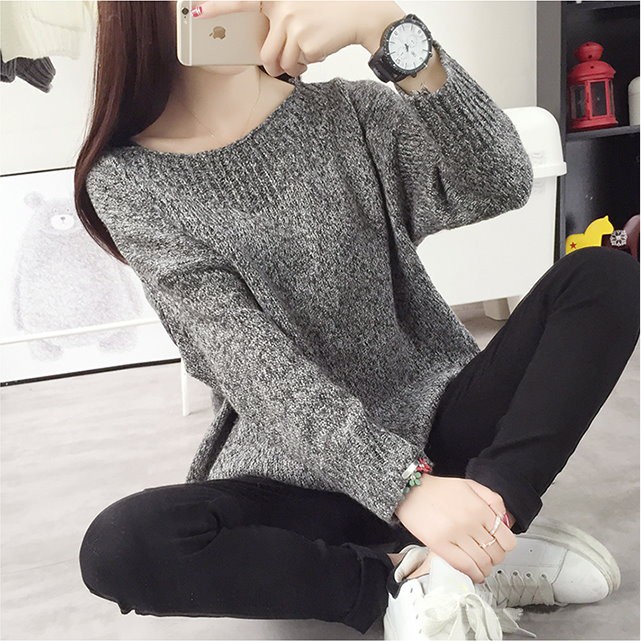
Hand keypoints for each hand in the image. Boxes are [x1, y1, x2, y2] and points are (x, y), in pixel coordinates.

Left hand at [189, 1, 405, 77]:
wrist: (361, 14)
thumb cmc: (329, 14)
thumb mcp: (299, 8)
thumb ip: (278, 19)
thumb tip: (264, 50)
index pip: (242, 2)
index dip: (217, 7)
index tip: (196, 11)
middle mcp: (281, 7)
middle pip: (264, 50)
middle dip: (274, 63)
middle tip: (287, 59)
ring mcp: (292, 23)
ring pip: (279, 61)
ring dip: (291, 66)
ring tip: (307, 52)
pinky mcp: (304, 40)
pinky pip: (296, 65)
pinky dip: (306, 65)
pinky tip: (318, 50)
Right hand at [394, 474, 516, 583]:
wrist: (409, 490)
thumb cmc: (437, 489)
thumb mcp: (470, 484)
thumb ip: (492, 500)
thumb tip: (505, 521)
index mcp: (479, 507)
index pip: (506, 539)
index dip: (505, 547)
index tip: (500, 547)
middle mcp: (469, 522)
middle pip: (495, 553)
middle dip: (495, 557)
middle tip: (488, 555)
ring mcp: (454, 534)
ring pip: (481, 562)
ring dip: (485, 568)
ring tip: (481, 565)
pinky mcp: (439, 545)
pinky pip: (464, 566)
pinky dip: (473, 574)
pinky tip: (473, 573)